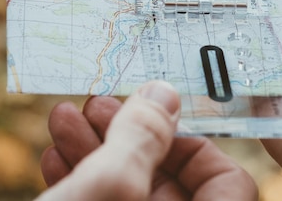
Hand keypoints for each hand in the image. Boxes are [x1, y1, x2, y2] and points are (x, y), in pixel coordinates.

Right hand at [39, 81, 256, 200]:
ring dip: (95, 150)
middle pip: (168, 175)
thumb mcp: (110, 185)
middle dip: (128, 132)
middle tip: (96, 101)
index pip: (226, 178)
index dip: (190, 139)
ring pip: (129, 186)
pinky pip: (104, 200)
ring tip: (63, 118)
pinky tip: (54, 156)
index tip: (151, 111)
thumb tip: (164, 92)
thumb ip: (144, 138)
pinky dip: (82, 179)